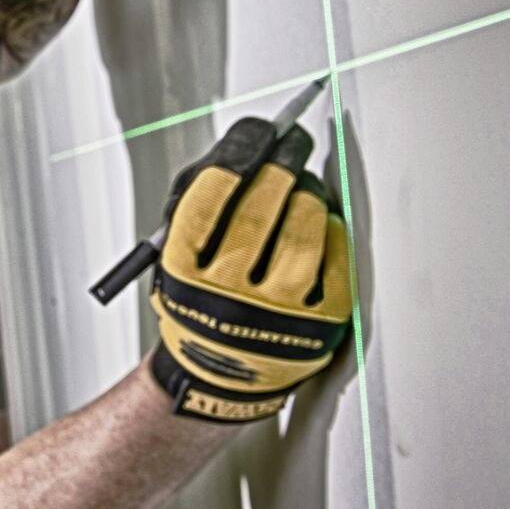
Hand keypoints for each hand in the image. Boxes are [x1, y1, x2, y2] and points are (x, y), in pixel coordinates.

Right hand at [149, 117, 352, 421]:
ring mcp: (277, 314)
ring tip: (303, 187)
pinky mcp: (319, 325)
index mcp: (183, 274)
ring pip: (304, 227)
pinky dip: (331, 228)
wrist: (217, 376)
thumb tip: (250, 146)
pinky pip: (337, 256)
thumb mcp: (172, 257)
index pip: (212, 194)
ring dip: (308, 192)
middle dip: (281, 160)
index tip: (256, 132)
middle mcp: (227, 296)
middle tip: (290, 144)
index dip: (239, 150)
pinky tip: (319, 223)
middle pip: (261, 204)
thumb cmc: (198, 303)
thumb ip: (200, 202)